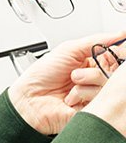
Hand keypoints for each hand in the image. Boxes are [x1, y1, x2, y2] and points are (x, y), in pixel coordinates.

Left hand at [8, 31, 125, 135]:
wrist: (27, 100)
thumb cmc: (40, 76)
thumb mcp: (68, 50)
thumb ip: (96, 41)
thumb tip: (120, 33)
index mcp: (91, 63)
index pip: (116, 56)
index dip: (117, 53)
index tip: (113, 51)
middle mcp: (95, 78)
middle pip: (117, 70)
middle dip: (98, 66)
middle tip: (81, 69)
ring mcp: (93, 94)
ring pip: (109, 83)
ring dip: (87, 80)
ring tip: (71, 83)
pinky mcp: (91, 109)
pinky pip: (100, 99)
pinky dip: (82, 94)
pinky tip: (70, 98)